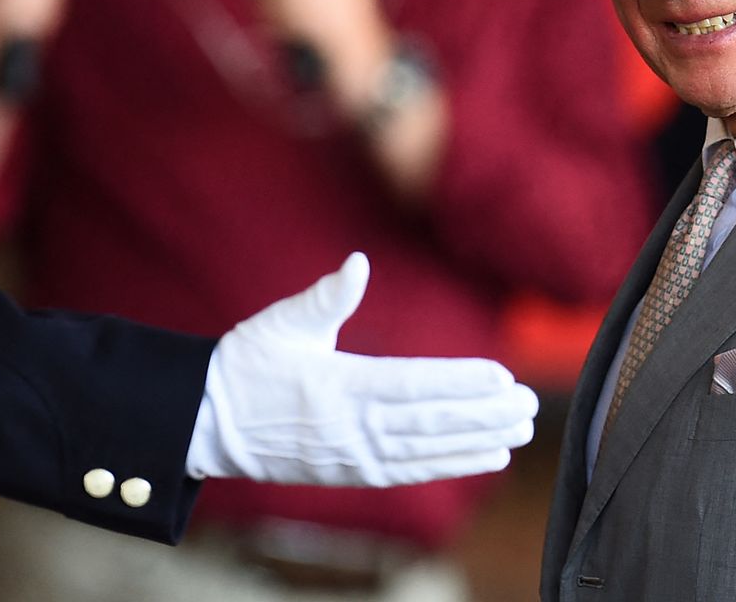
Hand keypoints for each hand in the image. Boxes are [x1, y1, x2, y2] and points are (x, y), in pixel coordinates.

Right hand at [185, 253, 538, 486]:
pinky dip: (452, 464)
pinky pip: (411, 470)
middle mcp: (350, 426)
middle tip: (529, 404)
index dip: (459, 382)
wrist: (207, 422)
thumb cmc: (245, 364)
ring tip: (520, 429)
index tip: (501, 375)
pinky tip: (487, 455)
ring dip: (478, 440)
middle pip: (430, 421)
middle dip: (484, 414)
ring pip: (428, 450)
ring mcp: (352, 454)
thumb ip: (327, 297)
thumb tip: (358, 262)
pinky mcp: (351, 472)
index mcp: (338, 384)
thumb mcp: (282, 322)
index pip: (412, 384)